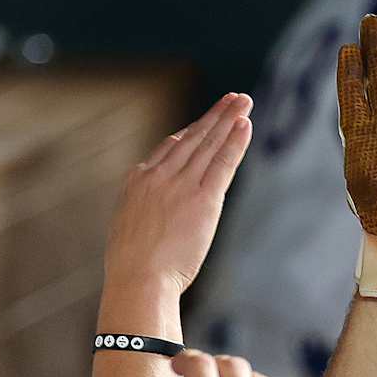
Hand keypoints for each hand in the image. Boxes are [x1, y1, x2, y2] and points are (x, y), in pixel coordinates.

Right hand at [103, 93, 253, 300]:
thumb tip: (152, 222)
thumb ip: (145, 213)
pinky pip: (222, 163)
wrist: (138, 278)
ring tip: (244, 101)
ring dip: (228, 119)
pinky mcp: (202, 199)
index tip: (203, 123)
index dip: (190, 133)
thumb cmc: (133, 267)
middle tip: (233, 98)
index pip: (168, 149)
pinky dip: (235, 142)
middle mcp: (158, 175)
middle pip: (192, 138)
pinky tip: (245, 125)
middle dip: (215, 116)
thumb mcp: (131, 229)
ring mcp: (180, 185)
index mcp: (138, 181)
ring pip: (209, 144)